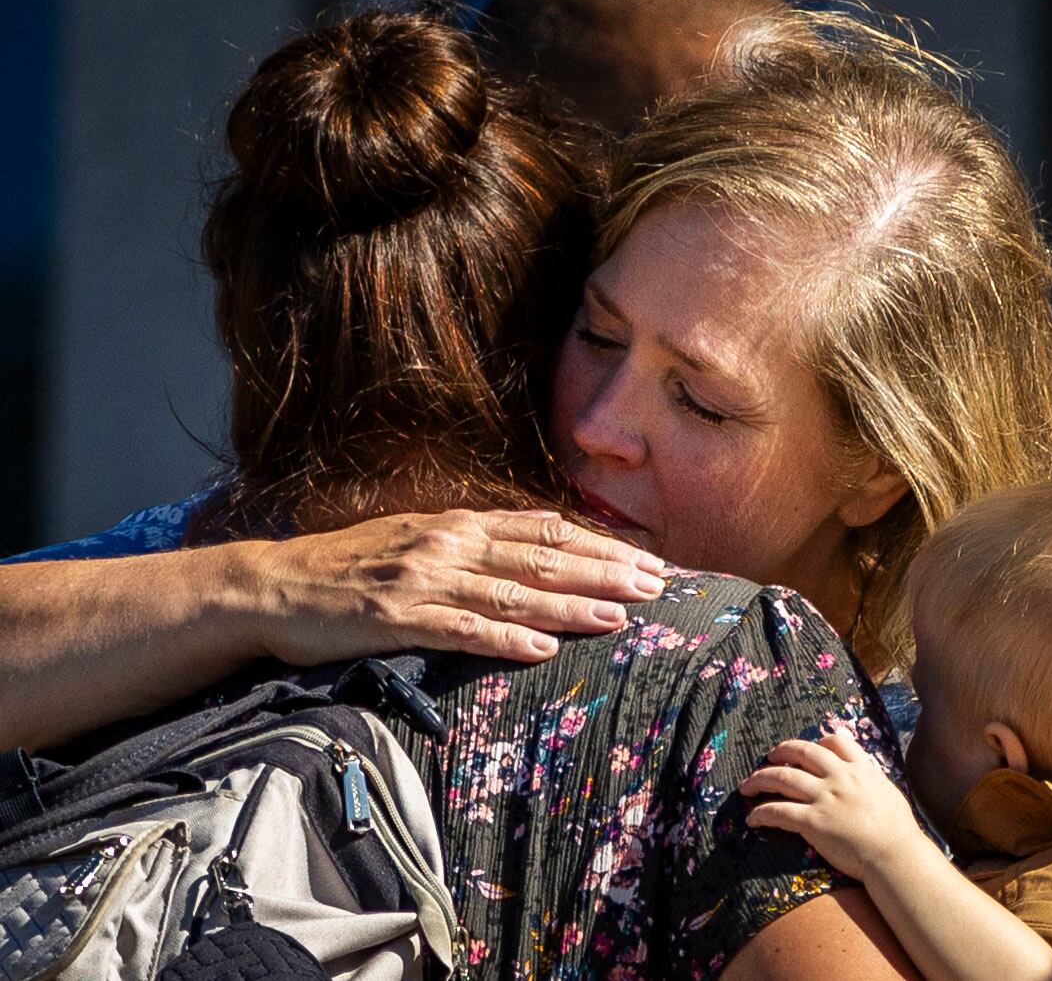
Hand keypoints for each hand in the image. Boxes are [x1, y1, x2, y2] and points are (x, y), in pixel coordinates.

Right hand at [245, 509, 666, 664]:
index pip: (546, 531)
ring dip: (569, 605)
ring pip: (512, 593)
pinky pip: (462, 631)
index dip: (600, 544)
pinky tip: (543, 649)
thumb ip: (481, 540)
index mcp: (460, 524)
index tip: (645, 559)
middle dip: (603, 572)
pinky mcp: (397, 619)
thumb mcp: (422, 538)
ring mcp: (424, 581)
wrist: (275, 585)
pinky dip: (506, 639)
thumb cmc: (353, 566)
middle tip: (655, 586)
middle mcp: (450, 544)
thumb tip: (545, 538)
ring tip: (618, 616)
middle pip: (542, 558)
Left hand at [741, 732, 920, 880]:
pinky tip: (752, 818)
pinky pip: (778, 811)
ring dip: (760, 779)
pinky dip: (761, 813)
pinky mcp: (812, 821)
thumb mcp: (889, 792)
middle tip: (769, 757)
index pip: (835, 742)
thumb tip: (866, 778)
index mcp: (860, 768)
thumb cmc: (899, 831)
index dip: (817, 742)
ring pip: (782, 778)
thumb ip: (872, 781)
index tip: (807, 749)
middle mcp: (839, 777)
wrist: (895, 855)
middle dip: (781, 751)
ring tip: (747, 786)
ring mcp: (824, 797)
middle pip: (802, 752)